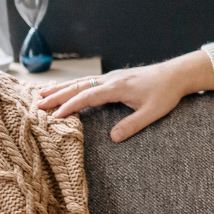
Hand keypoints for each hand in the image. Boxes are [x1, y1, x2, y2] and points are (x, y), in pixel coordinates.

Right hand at [35, 50, 213, 141]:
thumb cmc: (166, 94)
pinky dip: (73, 85)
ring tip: (42, 95)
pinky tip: (67, 89)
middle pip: (77, 87)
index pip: (86, 97)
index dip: (69, 107)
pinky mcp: (114, 78)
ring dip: (61, 88)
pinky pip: (88, 81)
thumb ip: (133, 125)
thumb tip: (113, 138)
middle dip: (56, 96)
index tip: (55, 117)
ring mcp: (111, 77)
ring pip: (80, 82)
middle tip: (36, 105)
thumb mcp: (152, 112)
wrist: (176, 75)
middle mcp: (110, 80)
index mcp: (116, 88)